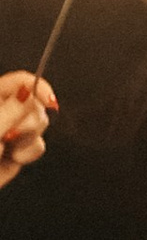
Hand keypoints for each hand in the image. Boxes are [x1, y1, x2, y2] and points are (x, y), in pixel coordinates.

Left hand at [0, 71, 56, 186]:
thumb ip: (11, 111)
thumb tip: (30, 92)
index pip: (21, 81)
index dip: (38, 87)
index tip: (49, 101)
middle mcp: (4, 112)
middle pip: (36, 103)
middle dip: (30, 121)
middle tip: (11, 134)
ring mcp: (13, 131)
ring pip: (41, 124)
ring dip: (29, 138)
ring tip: (8, 147)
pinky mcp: (19, 150)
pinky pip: (39, 145)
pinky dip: (29, 153)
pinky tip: (13, 157)